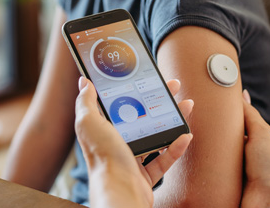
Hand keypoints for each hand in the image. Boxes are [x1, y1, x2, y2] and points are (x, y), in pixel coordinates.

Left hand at [74, 77, 193, 207]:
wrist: (119, 190)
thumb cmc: (103, 158)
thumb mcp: (89, 122)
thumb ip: (86, 102)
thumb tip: (84, 82)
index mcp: (103, 130)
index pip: (119, 104)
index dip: (133, 90)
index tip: (147, 77)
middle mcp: (116, 144)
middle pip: (141, 118)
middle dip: (158, 101)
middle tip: (172, 87)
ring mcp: (131, 161)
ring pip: (155, 137)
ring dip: (172, 120)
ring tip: (185, 106)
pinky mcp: (145, 176)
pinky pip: (164, 160)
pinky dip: (176, 148)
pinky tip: (185, 135)